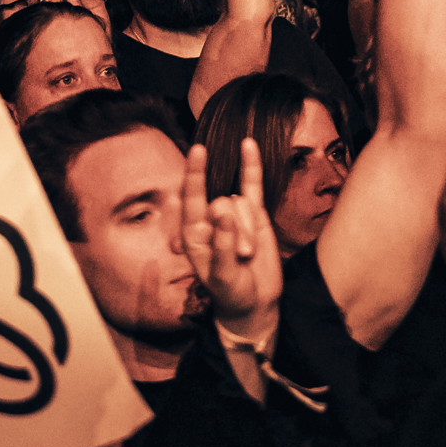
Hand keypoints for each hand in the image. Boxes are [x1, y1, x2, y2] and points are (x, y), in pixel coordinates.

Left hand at [184, 140, 280, 341]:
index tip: (198, 150)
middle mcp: (209, 219)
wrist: (255, 302)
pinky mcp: (254, 214)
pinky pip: (252, 186)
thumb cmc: (231, 292)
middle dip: (236, 230)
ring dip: (249, 230)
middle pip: (221, 204)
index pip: (190, 197)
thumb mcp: (224, 278)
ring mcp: (231, 214)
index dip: (195, 174)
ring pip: (240, 203)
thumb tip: (224, 214)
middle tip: (243, 257)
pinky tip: (248, 144)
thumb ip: (222, 247)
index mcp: (193, 234)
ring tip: (249, 255)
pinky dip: (251, 166)